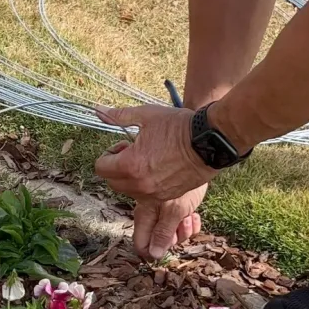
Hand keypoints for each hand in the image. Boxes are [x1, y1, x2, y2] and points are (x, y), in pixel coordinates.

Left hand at [94, 105, 217, 200]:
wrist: (210, 142)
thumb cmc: (179, 127)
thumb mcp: (146, 116)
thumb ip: (119, 116)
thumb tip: (97, 110)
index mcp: (130, 165)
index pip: (100, 168)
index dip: (108, 154)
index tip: (124, 145)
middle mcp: (139, 185)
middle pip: (112, 182)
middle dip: (117, 168)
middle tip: (134, 152)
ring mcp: (154, 194)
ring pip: (128, 191)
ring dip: (130, 178)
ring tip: (148, 159)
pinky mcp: (167, 197)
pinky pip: (146, 196)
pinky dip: (146, 185)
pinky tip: (159, 168)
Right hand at [134, 184, 206, 259]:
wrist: (195, 165)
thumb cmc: (184, 186)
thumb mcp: (174, 212)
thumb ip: (162, 233)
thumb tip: (153, 254)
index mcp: (145, 217)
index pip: (141, 244)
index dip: (154, 250)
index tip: (169, 242)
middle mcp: (151, 217)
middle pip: (158, 242)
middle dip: (173, 238)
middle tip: (180, 222)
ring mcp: (164, 213)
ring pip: (172, 235)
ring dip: (184, 230)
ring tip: (188, 215)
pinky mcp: (176, 209)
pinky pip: (182, 226)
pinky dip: (190, 223)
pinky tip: (193, 213)